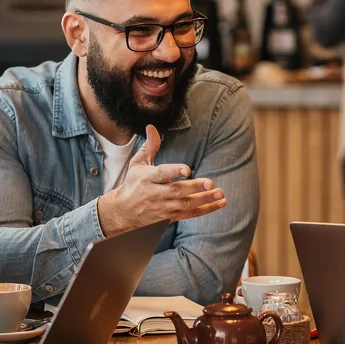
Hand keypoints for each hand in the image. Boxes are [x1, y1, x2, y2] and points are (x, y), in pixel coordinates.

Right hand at [96, 125, 226, 236]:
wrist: (124, 212)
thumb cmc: (133, 183)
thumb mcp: (138, 164)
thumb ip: (149, 146)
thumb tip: (152, 127)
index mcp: (148, 178)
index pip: (162, 175)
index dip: (174, 172)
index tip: (187, 169)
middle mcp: (156, 194)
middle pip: (177, 191)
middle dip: (194, 187)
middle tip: (210, 182)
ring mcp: (164, 207)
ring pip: (186, 204)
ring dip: (204, 199)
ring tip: (220, 193)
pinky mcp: (171, 217)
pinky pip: (190, 214)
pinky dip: (206, 209)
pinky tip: (220, 203)